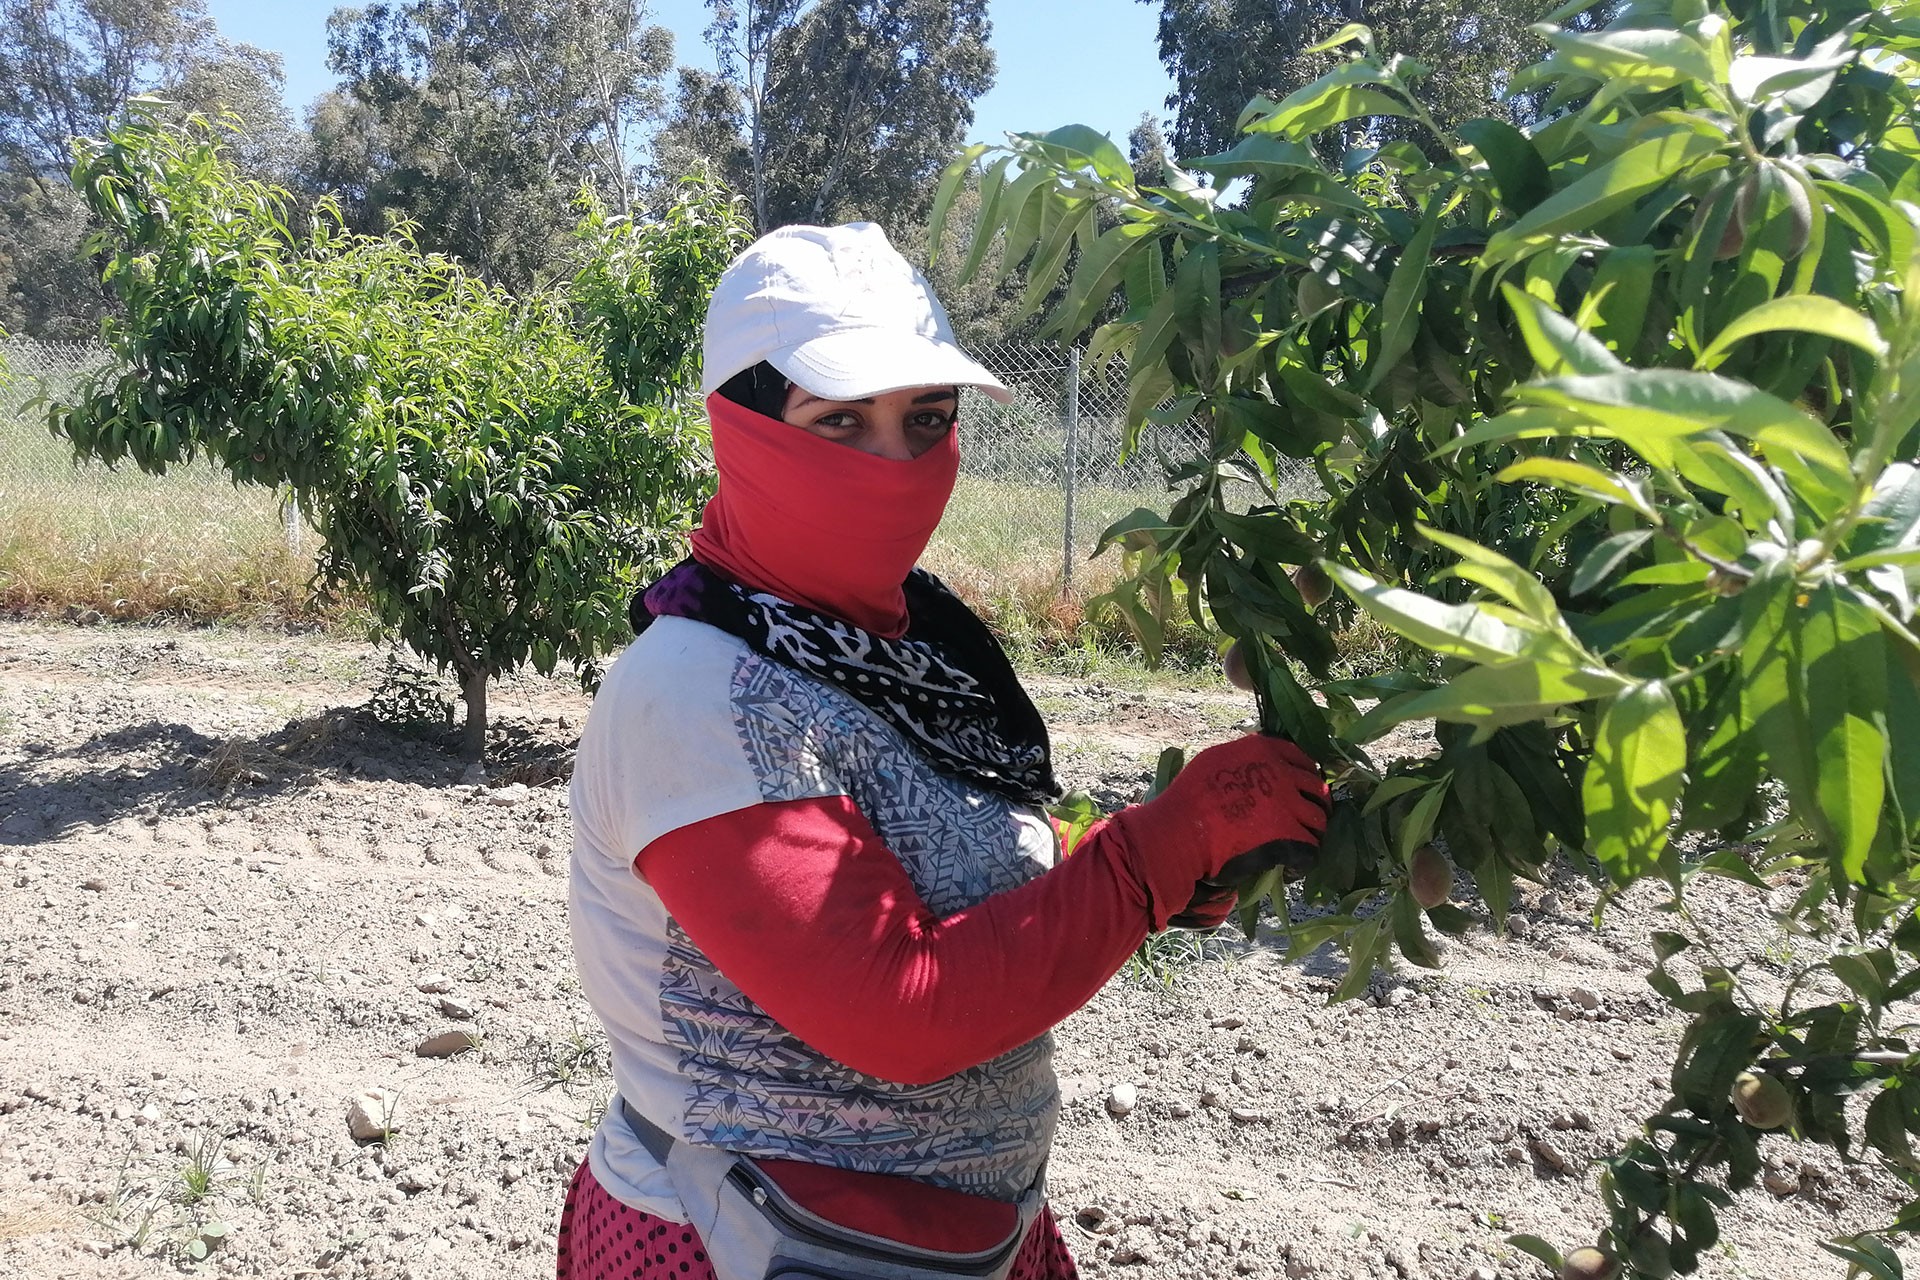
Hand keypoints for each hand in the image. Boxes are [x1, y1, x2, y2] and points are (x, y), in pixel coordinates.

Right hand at [1112, 735, 1329, 930]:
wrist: (1181, 831)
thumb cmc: (1188, 797)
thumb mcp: (1215, 761)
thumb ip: (1242, 759)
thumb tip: (1254, 766)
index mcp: (1264, 749)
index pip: (1301, 757)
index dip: (1305, 773)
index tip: (1302, 786)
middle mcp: (1282, 772)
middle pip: (1316, 788)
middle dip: (1316, 803)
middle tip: (1307, 818)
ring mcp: (1289, 805)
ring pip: (1319, 819)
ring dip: (1313, 831)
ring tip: (1302, 843)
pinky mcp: (1289, 836)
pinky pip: (1311, 849)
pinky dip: (1305, 859)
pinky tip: (1293, 866)